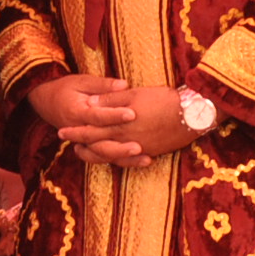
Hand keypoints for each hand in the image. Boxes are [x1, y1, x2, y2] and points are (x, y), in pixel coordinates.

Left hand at [32, 75, 196, 166]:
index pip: (92, 129)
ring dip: (95, 154)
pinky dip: (116, 159)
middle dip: (80, 143)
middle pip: (98, 144)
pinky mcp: (150, 152)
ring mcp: (139, 149)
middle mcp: (127, 140)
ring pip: (110, 155)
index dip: (76, 131)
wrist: (193, 115)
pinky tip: (111, 157)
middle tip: (66, 142)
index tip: (62, 131)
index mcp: (121, 124)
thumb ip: (111, 100)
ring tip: (83, 152)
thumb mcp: (135, 94)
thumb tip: (90, 103)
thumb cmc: (164, 100)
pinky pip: (128, 161)